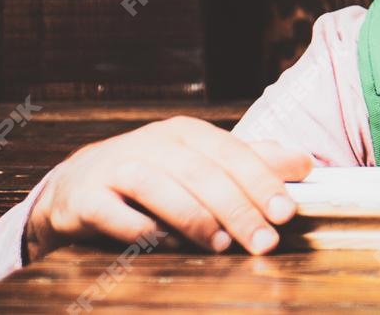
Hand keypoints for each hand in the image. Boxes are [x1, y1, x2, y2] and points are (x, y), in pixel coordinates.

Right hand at [26, 117, 312, 259]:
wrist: (75, 185)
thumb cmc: (153, 175)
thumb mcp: (202, 162)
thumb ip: (251, 162)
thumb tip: (304, 162)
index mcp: (189, 134)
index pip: (234, 155)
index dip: (262, 183)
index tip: (287, 212)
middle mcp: (155, 143)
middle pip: (204, 174)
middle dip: (239, 209)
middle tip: (264, 241)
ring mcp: (118, 167)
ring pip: (162, 188)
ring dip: (196, 218)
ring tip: (222, 246)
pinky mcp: (86, 197)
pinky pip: (116, 214)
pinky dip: (144, 230)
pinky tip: (167, 244)